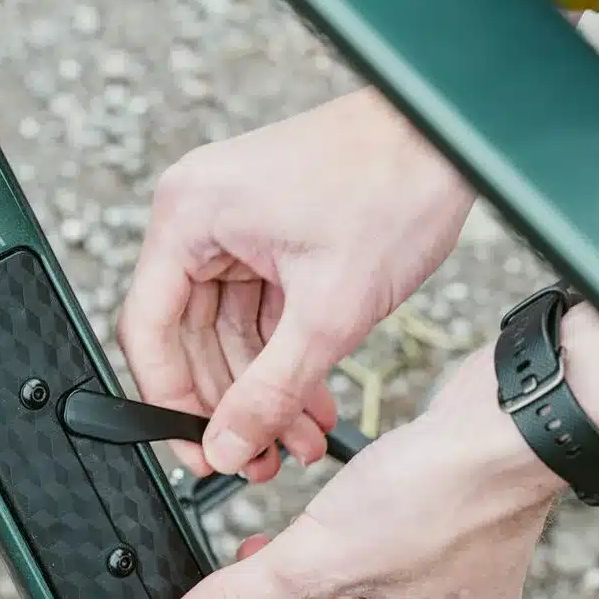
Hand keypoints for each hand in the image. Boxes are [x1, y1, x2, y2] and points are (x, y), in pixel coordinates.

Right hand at [118, 88, 475, 482]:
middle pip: (188, 337)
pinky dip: (284, 356)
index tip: (200, 451)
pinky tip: (311, 402)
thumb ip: (270, 391)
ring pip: (228, 332)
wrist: (449, 139)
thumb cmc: (393, 184)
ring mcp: (232, 224)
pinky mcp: (266, 233)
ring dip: (264, 389)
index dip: (171, 403)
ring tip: (299, 440)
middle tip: (258, 459)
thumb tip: (229, 446)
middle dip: (231, 404)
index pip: (149, 331)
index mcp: (188, 216)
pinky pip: (258, 311)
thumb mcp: (330, 311)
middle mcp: (198, 215)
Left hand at [141, 306, 598, 598]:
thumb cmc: (442, 494)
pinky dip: (353, 522)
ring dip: (319, 548)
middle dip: (288, 582)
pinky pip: (386, 538)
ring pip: (359, 574)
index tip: (218, 592)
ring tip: (285, 524)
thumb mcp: (315, 556)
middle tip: (246, 551)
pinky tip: (338, 497)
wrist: (508, 418)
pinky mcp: (459, 524)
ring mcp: (461, 574)